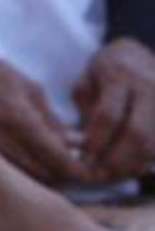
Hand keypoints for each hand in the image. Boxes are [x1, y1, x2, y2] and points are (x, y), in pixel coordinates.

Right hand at [0, 47, 83, 183]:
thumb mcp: (30, 88)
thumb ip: (52, 122)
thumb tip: (71, 148)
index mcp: (18, 120)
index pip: (57, 159)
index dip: (77, 170)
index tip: (89, 171)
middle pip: (41, 175)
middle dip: (62, 175)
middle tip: (72, 169)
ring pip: (22, 179)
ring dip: (40, 177)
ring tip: (49, 166)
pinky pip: (3, 174)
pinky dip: (19, 175)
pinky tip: (24, 164)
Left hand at [73, 37, 154, 183]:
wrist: (138, 54)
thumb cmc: (106, 71)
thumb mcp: (87, 80)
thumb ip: (86, 108)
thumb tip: (85, 147)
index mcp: (119, 75)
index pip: (108, 116)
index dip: (96, 142)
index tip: (83, 160)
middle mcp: (149, 87)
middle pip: (138, 134)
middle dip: (117, 161)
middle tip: (98, 176)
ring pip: (154, 143)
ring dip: (133, 166)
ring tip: (112, 177)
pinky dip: (146, 161)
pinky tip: (130, 170)